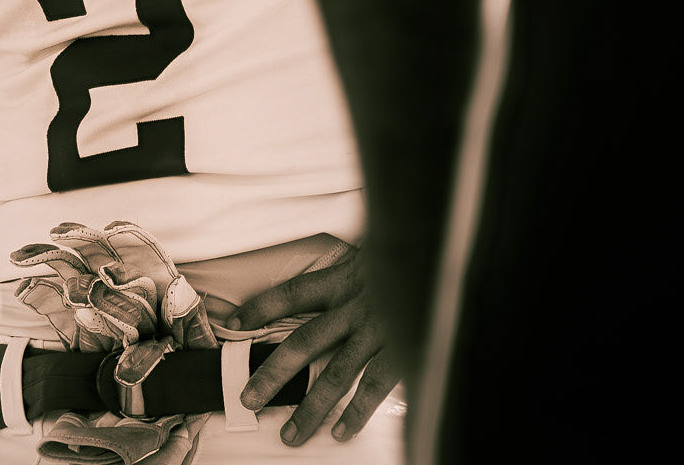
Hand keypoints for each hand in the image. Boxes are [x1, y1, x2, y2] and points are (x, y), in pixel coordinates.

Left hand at [232, 244, 401, 445]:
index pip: (293, 293)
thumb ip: (356, 267)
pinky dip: (357, 412)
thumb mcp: (376, 248)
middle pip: (303, 342)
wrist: (448, 252)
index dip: (262, 307)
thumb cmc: (410, 250)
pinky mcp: (402, 350)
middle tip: (247, 397)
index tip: (235, 324)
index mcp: (344, 278)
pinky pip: (374, 387)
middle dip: (273, 373)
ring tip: (290, 434)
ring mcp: (376, 331)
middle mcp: (353, 306)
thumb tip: (341, 272)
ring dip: (310, 407)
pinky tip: (341, 432)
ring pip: (335, 374)